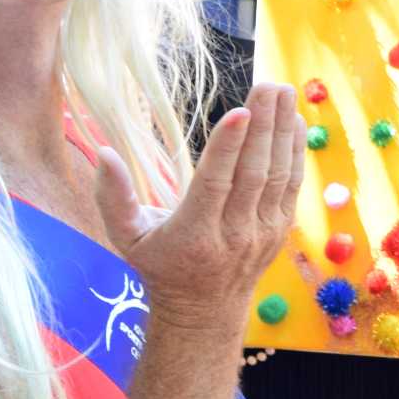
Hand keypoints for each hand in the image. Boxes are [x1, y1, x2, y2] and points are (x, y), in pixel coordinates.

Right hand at [94, 82, 305, 324]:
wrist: (204, 312)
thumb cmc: (160, 266)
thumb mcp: (126, 238)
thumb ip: (113, 197)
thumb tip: (104, 153)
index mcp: (194, 234)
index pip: (215, 185)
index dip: (228, 148)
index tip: (240, 112)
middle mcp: (233, 233)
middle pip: (252, 174)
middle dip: (262, 127)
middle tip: (268, 85)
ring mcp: (261, 232)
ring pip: (276, 177)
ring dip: (281, 132)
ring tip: (282, 90)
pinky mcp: (279, 230)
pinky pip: (290, 186)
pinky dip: (294, 152)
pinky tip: (294, 120)